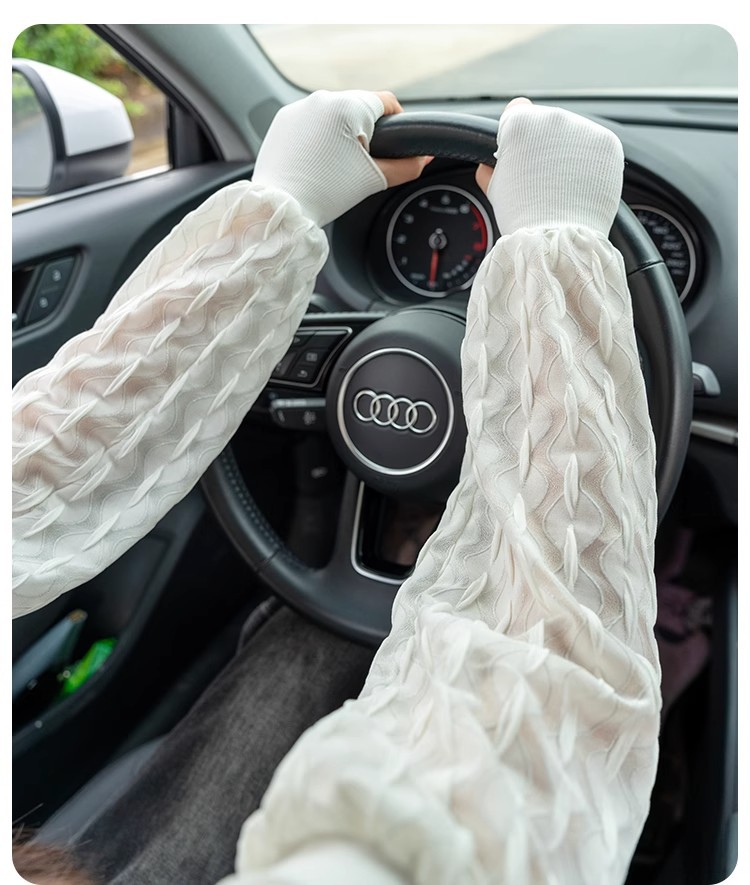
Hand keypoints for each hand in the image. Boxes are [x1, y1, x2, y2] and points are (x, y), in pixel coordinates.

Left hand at [253, 89, 430, 226]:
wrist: (282, 208)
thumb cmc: (326, 194)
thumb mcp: (373, 179)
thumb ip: (407, 167)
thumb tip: (425, 157)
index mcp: (348, 107)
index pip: (387, 102)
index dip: (397, 122)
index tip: (393, 143)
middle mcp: (322, 98)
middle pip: (359, 107)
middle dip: (365, 131)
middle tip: (362, 162)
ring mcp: (299, 107)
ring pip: (333, 114)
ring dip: (340, 132)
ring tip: (337, 165)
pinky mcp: (283, 119)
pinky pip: (310, 121)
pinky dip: (317, 136)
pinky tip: (316, 161)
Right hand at [475, 96, 623, 235]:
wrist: (557, 239)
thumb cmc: (522, 216)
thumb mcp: (495, 190)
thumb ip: (491, 169)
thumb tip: (488, 165)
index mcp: (520, 122)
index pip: (516, 109)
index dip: (515, 132)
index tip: (519, 150)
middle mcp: (553, 117)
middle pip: (547, 122)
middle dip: (544, 144)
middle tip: (541, 176)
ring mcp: (584, 128)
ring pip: (573, 133)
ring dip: (568, 151)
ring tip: (563, 184)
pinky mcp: (607, 143)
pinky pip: (595, 147)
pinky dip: (590, 162)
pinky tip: (580, 184)